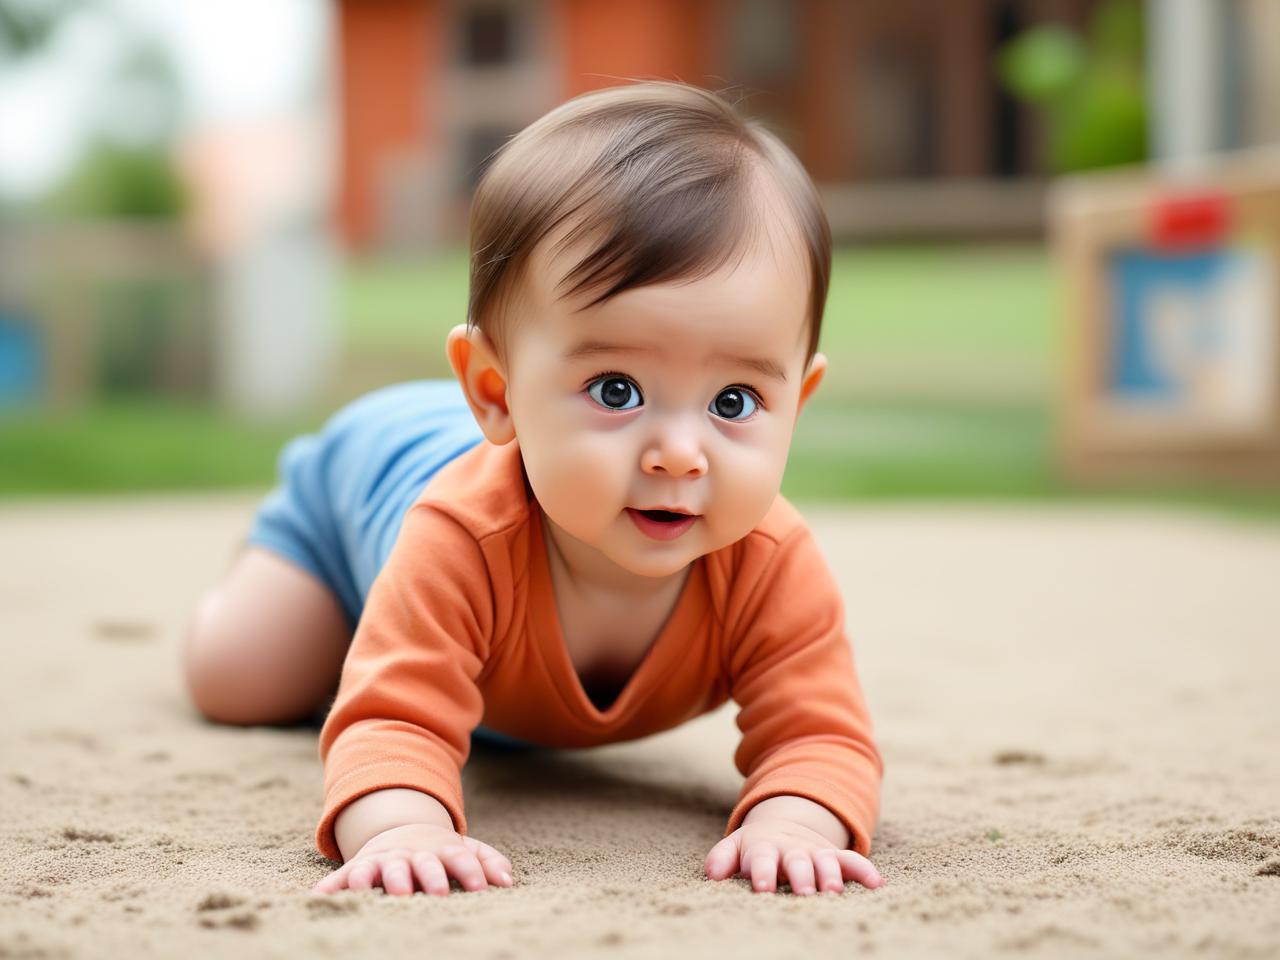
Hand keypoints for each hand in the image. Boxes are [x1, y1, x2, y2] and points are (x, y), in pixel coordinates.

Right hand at [311, 823, 513, 896]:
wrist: (400, 831)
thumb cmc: (439, 852)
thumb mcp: (466, 849)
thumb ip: (488, 862)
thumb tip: (508, 881)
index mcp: (441, 849)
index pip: (461, 858)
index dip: (472, 872)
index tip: (481, 890)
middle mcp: (412, 854)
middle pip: (423, 864)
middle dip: (430, 878)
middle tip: (438, 894)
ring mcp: (385, 859)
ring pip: (383, 868)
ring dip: (384, 879)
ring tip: (388, 893)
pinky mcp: (360, 867)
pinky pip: (343, 875)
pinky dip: (333, 884)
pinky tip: (322, 895)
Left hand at [704, 817, 883, 894]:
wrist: (783, 827)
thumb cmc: (755, 848)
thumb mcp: (735, 847)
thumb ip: (722, 859)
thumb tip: (712, 874)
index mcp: (764, 848)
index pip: (762, 858)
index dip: (763, 872)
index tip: (764, 887)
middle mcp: (792, 850)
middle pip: (796, 862)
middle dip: (800, 876)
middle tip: (803, 892)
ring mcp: (815, 853)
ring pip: (826, 862)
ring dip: (830, 875)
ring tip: (834, 891)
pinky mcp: (835, 858)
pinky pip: (852, 862)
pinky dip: (864, 871)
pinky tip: (876, 884)